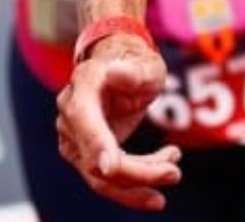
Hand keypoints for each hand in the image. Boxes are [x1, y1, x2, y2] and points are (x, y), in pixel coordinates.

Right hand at [56, 36, 179, 209]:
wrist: (120, 67)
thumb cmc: (135, 63)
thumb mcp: (145, 63)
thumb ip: (133, 71)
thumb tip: (116, 73)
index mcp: (83, 86)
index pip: (83, 119)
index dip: (96, 144)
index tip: (112, 168)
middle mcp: (70, 116)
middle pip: (95, 159)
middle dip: (136, 173)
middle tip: (174, 172)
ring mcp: (73, 140)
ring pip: (102, 178)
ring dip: (140, 181)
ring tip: (173, 169)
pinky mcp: (83, 157)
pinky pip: (108, 180)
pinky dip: (136, 181)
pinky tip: (163, 167)